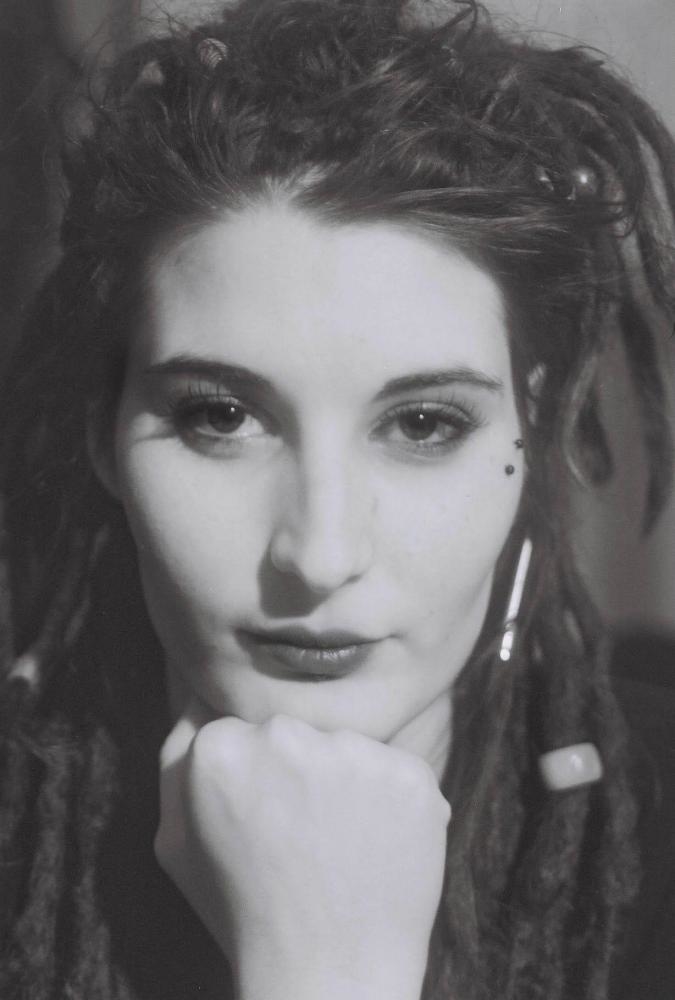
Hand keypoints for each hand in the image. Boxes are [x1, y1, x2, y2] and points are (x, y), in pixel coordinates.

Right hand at [156, 701, 450, 999]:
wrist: (328, 975)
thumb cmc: (242, 911)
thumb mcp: (175, 842)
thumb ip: (176, 759)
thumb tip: (199, 702)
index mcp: (220, 747)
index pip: (241, 730)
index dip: (252, 778)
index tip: (260, 819)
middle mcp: (285, 735)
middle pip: (296, 731)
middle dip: (299, 772)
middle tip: (302, 836)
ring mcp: (354, 752)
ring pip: (349, 747)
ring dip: (348, 784)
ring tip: (340, 847)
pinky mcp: (409, 774)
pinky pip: (399, 770)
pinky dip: (393, 803)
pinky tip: (376, 847)